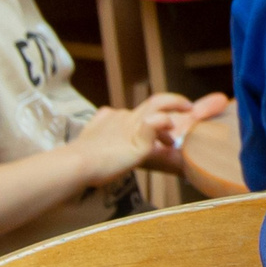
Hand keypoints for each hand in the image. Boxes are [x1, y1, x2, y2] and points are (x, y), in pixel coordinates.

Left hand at [73, 92, 227, 181]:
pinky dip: (122, 125)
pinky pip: (112, 119)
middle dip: (162, 123)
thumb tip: (166, 117)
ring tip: (145, 145)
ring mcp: (108, 119)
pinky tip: (119, 134)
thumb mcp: (138, 151)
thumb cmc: (109, 161)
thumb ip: (153, 130)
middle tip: (169, 142)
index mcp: (137, 120)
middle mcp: (123, 114)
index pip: (161, 102)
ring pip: (131, 118)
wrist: (75, 164)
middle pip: (148, 111)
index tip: (190, 108)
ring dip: (143, 128)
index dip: (177, 101)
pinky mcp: (95, 126)